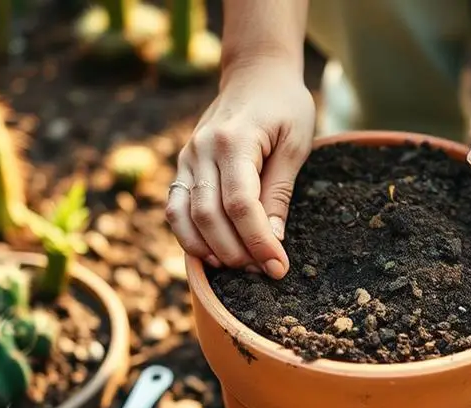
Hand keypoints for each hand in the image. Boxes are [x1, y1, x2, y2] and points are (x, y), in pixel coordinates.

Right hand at [167, 59, 315, 278]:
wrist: (256, 74)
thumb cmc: (285, 106)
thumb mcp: (296, 144)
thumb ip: (279, 191)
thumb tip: (272, 241)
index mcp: (234, 140)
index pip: (241, 204)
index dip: (259, 241)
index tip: (279, 267)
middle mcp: (202, 149)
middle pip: (210, 216)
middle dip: (238, 252)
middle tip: (264, 271)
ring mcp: (187, 157)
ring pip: (185, 217)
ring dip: (211, 250)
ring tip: (240, 266)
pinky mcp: (182, 166)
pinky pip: (175, 208)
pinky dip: (188, 236)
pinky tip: (213, 253)